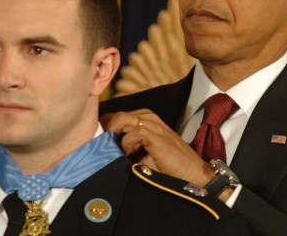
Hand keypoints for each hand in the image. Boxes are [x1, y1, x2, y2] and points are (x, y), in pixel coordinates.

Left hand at [100, 109, 215, 187]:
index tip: (94, 141)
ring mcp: (154, 125)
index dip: (104, 126)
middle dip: (104, 129)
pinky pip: (135, 132)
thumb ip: (127, 147)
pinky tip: (127, 155)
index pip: (116, 115)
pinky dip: (126, 144)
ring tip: (109, 150)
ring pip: (123, 119)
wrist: (192, 173)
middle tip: (97, 146)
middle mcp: (149, 117)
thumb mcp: (143, 153)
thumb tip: (104, 150)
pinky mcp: (157, 136)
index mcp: (145, 118)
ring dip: (113, 135)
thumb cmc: (167, 166)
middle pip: (116, 114)